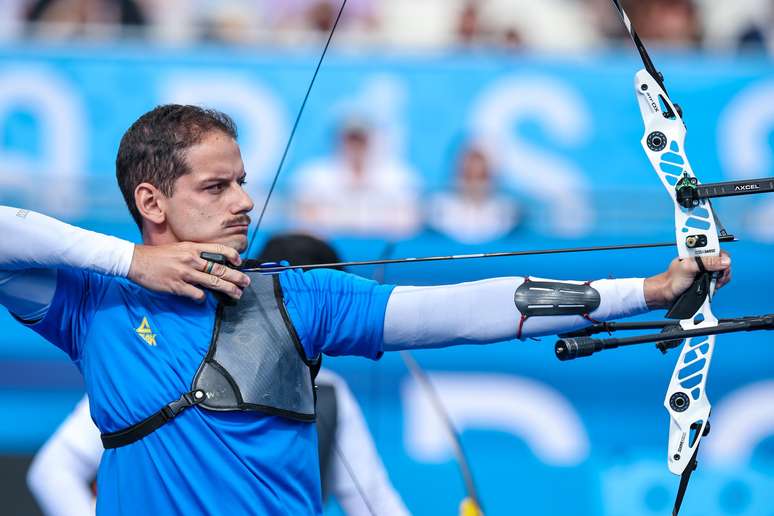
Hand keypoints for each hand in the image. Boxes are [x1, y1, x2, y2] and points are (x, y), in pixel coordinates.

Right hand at [128, 243, 249, 301]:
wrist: (137, 261)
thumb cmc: (159, 256)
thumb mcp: (179, 248)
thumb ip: (195, 255)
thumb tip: (211, 264)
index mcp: (192, 248)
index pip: (218, 249)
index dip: (232, 255)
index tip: (240, 262)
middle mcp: (191, 259)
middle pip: (220, 268)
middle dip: (236, 276)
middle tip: (246, 282)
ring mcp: (185, 273)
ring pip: (213, 282)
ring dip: (228, 289)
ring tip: (237, 294)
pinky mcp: (177, 286)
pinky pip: (196, 294)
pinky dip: (202, 298)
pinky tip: (203, 300)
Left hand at [644, 251, 731, 309]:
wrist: (667, 294)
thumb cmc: (673, 279)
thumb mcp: (689, 268)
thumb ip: (706, 263)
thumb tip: (725, 261)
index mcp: (697, 252)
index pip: (717, 250)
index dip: (722, 257)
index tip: (720, 266)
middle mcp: (702, 261)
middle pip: (723, 262)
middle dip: (723, 270)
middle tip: (716, 277)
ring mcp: (705, 271)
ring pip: (722, 272)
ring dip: (720, 279)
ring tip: (712, 284)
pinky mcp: (707, 280)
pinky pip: (718, 281)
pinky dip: (717, 285)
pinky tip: (711, 288)